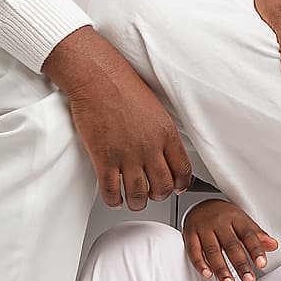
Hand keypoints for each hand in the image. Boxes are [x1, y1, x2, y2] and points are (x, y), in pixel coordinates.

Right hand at [42, 27, 192, 210]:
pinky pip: (111, 191)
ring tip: (133, 200)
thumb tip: (166, 152)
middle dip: (158, 196)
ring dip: (137, 203)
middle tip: (152, 194)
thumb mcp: (156, 109)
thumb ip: (163, 133)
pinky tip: (114, 197)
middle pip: (162, 188)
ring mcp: (127, 155)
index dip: (180, 184)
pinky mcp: (104, 159)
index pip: (182, 170)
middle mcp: (149, 147)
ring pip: (138, 195)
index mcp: (166, 134)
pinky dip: (114, 200)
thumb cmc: (123, 87)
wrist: (97, 78)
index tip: (176, 187)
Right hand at [183, 198, 276, 280]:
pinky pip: (194, 250)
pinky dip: (200, 264)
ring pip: (212, 250)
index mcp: (235, 217)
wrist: (202, 204)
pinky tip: (207, 274)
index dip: (255, 249)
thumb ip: (257, 235)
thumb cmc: (224, 215)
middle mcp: (219, 222)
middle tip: (248, 279)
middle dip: (240, 264)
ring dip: (221, 269)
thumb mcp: (243, 221)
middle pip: (231, 245)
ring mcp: (203, 228)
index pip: (248, 234)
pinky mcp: (190, 234)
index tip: (261, 263)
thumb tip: (273, 245)